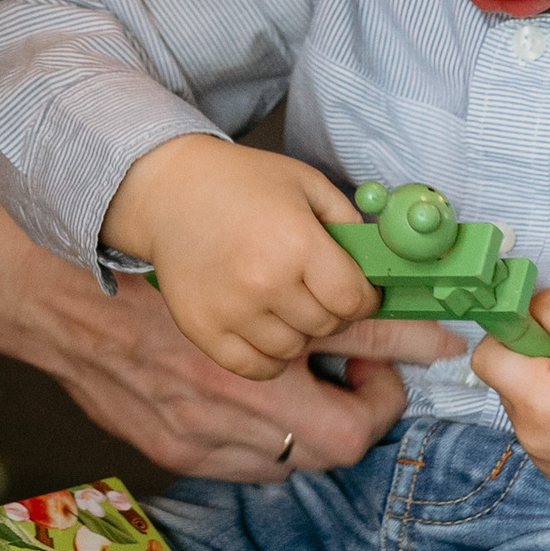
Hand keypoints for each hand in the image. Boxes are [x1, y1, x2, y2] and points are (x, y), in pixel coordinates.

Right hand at [12, 264, 454, 479]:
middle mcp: (234, 384)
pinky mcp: (178, 448)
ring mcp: (204, 427)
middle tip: (369, 377)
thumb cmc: (153, 256)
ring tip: (310, 389)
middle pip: (345, 432)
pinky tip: (263, 409)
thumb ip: (309, 249)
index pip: (361, 339)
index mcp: (254, 319)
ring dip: (319, 426)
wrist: (60, 293)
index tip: (438, 344)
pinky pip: (254, 467)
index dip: (410, 344)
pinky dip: (272, 443)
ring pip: (302, 458)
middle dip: (372, 408)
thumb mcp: (238, 235)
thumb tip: (372, 265)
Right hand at [105, 134, 381, 380]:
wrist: (168, 191)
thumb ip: (349, 224)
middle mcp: (265, 282)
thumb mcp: (306, 184)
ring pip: (294, 349)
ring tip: (284, 300)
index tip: (357, 290)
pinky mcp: (202, 329)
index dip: (365, 298)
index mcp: (297, 242)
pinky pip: (256, 367)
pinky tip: (264, 326)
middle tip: (316, 288)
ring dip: (299, 330)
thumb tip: (380, 264)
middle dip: (332, 309)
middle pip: (327, 325)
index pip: (354, 300)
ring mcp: (231, 311)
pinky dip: (269, 355)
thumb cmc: (240, 183)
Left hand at [472, 287, 549, 489]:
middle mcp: (533, 437)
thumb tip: (524, 309)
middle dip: (532, 367)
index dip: (508, 338)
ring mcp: (546, 461)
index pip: (486, 358)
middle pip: (507, 384)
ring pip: (525, 411)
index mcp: (537, 399)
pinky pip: (543, 437)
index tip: (538, 334)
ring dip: (546, 395)